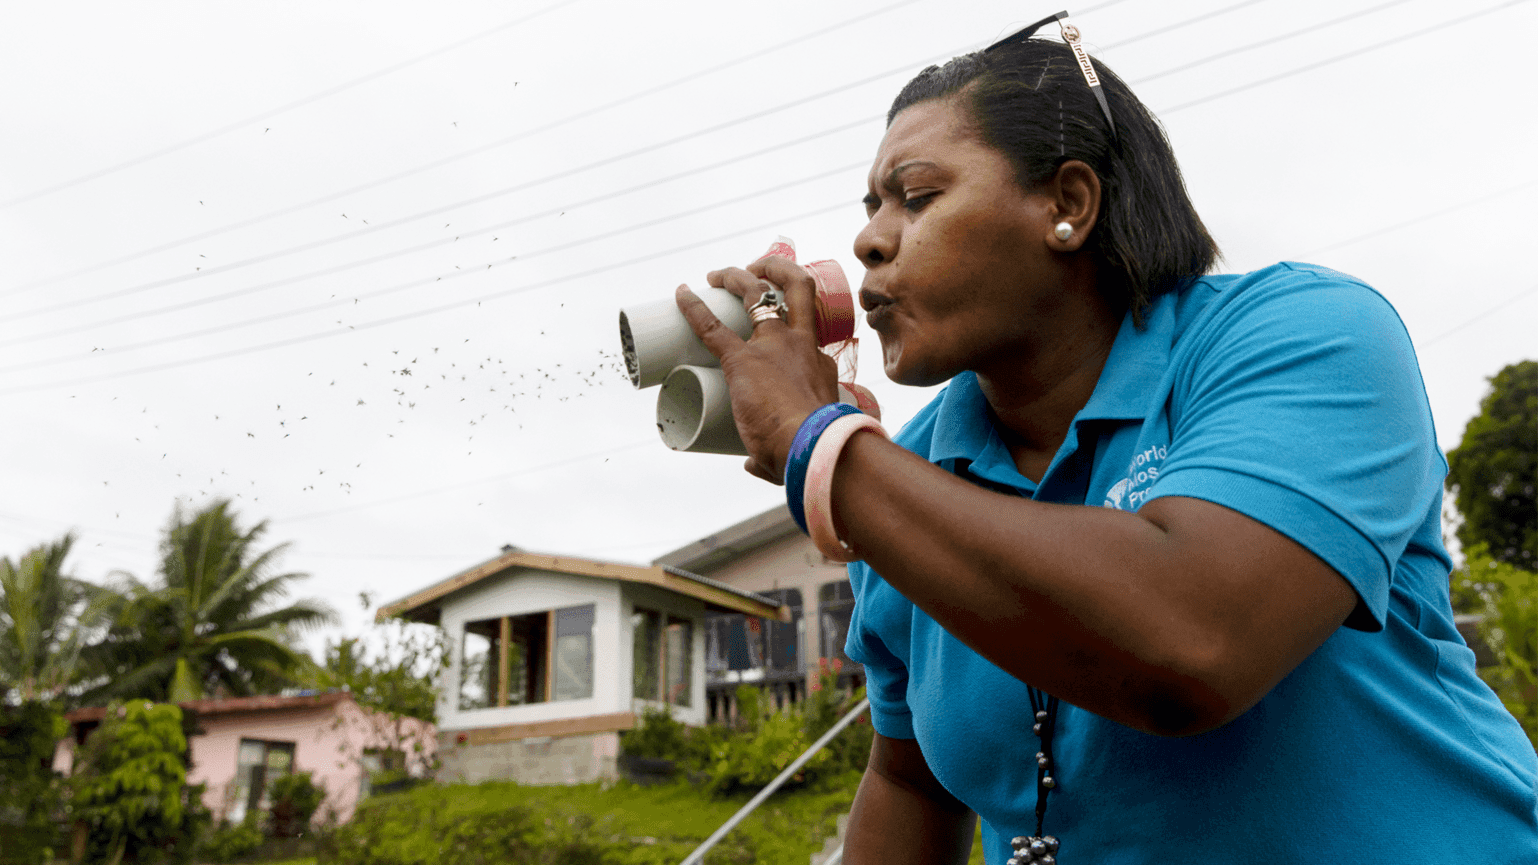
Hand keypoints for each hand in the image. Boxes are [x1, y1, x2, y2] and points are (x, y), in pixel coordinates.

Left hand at [675, 255, 839, 482]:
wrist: (813, 448)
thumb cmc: (812, 452)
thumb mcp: (808, 436)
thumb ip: (772, 458)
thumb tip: (754, 466)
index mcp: (817, 363)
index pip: (803, 333)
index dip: (788, 328)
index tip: (773, 332)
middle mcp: (799, 345)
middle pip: (795, 288)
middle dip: (776, 269)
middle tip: (755, 270)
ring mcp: (773, 347)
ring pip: (758, 291)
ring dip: (738, 276)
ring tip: (718, 274)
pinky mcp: (742, 359)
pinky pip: (712, 326)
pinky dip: (693, 307)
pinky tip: (681, 294)